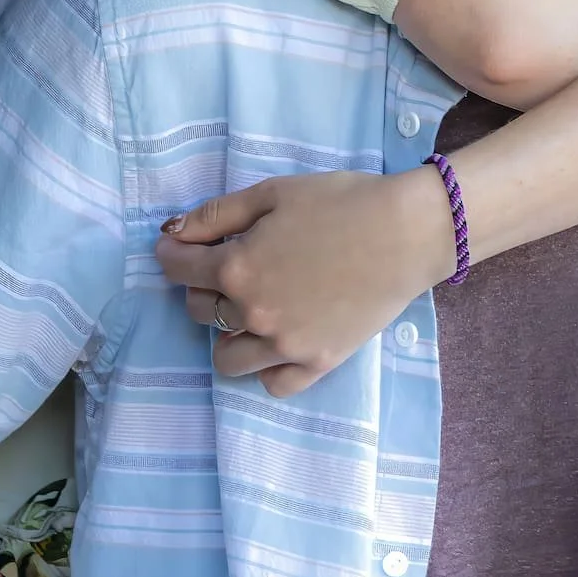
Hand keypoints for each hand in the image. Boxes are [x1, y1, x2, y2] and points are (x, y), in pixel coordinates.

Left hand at [155, 167, 456, 395]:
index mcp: (238, 268)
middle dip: (202, 287)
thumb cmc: (341, 202)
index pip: (181, 270)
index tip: (173, 250)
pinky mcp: (316, 363)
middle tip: (227, 267)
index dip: (172, 255)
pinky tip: (277, 340)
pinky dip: (266, 366)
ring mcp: (284, 345)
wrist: (405, 231)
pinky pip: (272, 383)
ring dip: (228, 332)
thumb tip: (174, 232)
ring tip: (250, 308)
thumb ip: (218, 214)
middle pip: (199, 311)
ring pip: (227, 358)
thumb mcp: (275, 192)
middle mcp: (253, 314)